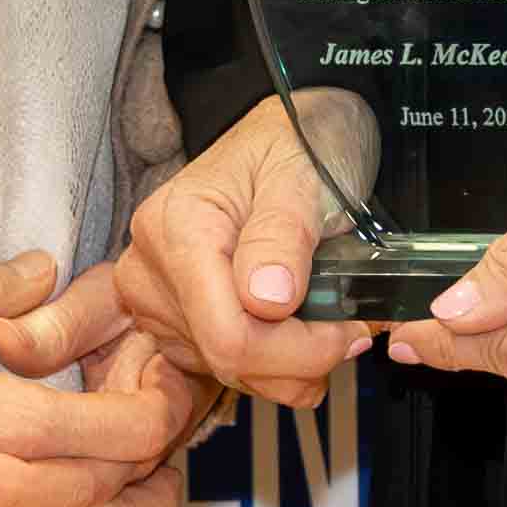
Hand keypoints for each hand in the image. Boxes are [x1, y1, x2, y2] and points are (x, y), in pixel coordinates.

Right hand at [6, 97, 372, 406]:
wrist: (293, 133)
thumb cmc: (301, 141)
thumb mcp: (304, 173)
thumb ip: (283, 234)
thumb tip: (267, 300)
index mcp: (176, 227)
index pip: (229, 334)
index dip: (298, 351)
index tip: (349, 332)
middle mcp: (153, 269)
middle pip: (227, 360)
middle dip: (301, 360)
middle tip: (353, 328)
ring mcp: (159, 299)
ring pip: (228, 373)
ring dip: (291, 365)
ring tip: (332, 322)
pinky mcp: (173, 320)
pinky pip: (223, 368)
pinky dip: (273, 363)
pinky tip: (300, 330)